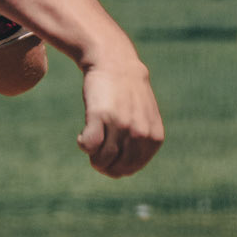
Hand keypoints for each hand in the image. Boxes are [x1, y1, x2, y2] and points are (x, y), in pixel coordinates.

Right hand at [76, 60, 163, 177]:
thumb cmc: (127, 95)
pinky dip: (83, 144)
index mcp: (153, 137)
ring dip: (93, 156)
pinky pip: (89, 145)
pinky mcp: (100, 116)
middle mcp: (139, 133)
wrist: (116, 63)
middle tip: (96, 154)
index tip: (108, 157)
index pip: (131, 168)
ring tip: (91, 142)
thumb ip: (140, 145)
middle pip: (117, 168)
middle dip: (104, 166)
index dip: (116, 168)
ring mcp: (120, 125)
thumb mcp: (144, 120)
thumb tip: (119, 173)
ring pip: (102, 160)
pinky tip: (83, 134)